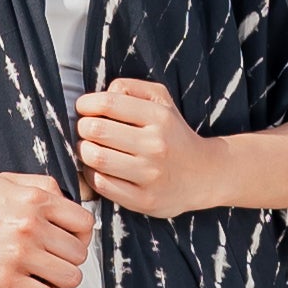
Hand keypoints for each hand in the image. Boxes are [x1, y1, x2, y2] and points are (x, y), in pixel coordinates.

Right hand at [0, 171, 92, 287]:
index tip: (67, 242)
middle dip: (68, 259)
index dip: (80, 236)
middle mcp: (32, 226)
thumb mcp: (7, 182)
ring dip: (60, 280)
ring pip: (70, 278)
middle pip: (79, 254)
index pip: (85, 224)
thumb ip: (42, 186)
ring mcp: (20, 255)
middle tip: (52, 260)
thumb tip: (69, 202)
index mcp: (36, 200)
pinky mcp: (6, 281)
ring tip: (45, 276)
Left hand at [75, 78, 224, 218]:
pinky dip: (91, 174)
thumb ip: (130, 87)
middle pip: (96, 130)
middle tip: (86, 130)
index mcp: (159, 117)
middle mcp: (156, 145)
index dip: (86, 104)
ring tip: (90, 148)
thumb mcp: (161, 99)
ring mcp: (150, 174)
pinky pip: (102, 184)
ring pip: (96, 158)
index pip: (108, 103)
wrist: (204, 173)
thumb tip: (101, 94)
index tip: (84, 109)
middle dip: (82, 128)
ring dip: (84, 151)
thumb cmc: (173, 133)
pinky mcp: (144, 199)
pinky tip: (98, 168)